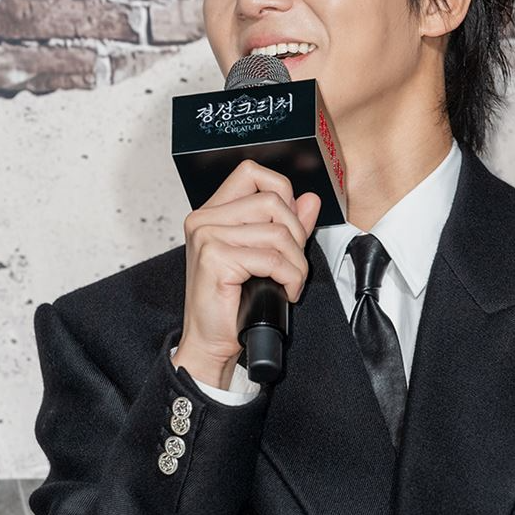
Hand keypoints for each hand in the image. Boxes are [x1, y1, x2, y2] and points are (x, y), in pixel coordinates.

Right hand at [173, 159, 320, 388]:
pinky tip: (286, 292)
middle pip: (273, 201)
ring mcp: (208, 237)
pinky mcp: (215, 259)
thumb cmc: (232, 302)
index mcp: (212, 213)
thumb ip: (285, 224)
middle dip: (297, 234)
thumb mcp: (263, 256)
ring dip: (297, 262)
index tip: (288, 225)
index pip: (252, 173)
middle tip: (293, 263)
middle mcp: (204, 220)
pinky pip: (273, 259)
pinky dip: (290, 277)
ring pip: (278, 232)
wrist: (211, 341)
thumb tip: (310, 200)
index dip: (281, 192)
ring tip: (290, 281)